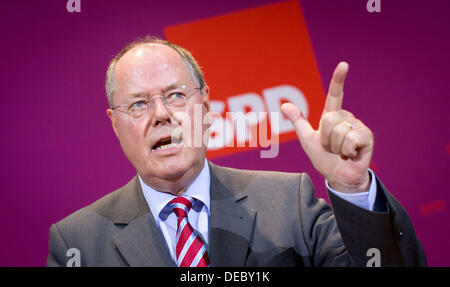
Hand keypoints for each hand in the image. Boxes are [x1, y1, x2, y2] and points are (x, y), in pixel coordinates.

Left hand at [281, 62, 373, 192]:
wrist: (339, 177)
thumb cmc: (324, 159)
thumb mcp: (307, 140)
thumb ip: (298, 122)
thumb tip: (284, 105)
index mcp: (333, 117)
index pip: (335, 95)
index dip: (338, 80)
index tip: (344, 65)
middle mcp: (347, 118)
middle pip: (329, 119)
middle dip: (325, 138)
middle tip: (331, 148)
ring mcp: (358, 126)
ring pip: (338, 130)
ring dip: (335, 147)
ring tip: (341, 152)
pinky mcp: (367, 137)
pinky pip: (350, 139)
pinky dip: (346, 151)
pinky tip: (351, 155)